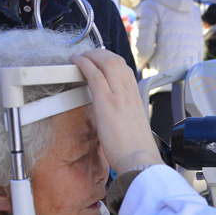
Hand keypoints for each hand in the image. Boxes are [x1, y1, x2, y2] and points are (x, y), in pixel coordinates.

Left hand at [72, 49, 163, 172]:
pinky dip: (83, 64)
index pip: (126, 71)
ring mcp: (119, 97)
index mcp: (136, 100)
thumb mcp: (134, 130)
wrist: (140, 161)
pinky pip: (94, 75)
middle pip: (116, 61)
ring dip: (90, 55)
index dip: (111, 61)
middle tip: (87, 55)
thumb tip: (117, 123)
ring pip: (106, 62)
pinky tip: (75, 62)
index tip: (100, 62)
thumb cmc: (137, 152)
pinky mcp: (107, 103)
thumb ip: (126, 121)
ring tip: (80, 57)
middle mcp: (129, 94)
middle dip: (99, 53)